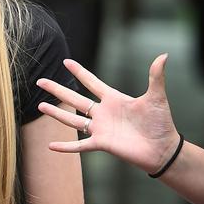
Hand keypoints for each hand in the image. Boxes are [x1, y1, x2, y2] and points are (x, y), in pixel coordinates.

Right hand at [37, 55, 181, 174]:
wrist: (162, 148)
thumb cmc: (161, 122)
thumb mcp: (156, 96)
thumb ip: (156, 76)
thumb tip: (163, 55)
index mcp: (114, 99)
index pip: (91, 82)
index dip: (79, 72)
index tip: (66, 62)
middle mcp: (103, 113)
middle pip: (74, 99)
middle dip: (57, 90)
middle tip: (41, 80)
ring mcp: (101, 129)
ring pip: (72, 120)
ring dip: (56, 113)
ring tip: (40, 105)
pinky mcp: (102, 144)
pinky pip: (79, 145)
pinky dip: (66, 147)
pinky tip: (51, 146)